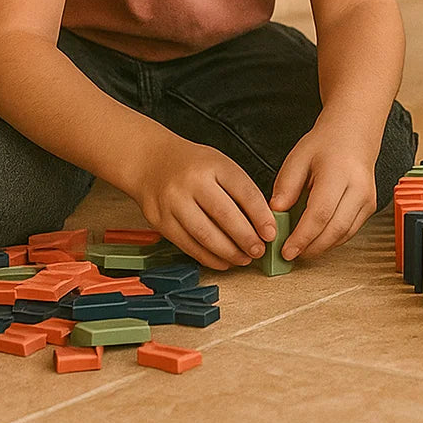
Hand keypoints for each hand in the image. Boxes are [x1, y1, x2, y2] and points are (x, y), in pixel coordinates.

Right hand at [129, 136, 277, 269]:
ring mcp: (173, 202)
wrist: (151, 162)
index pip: (244, 192)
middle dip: (246, 238)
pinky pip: (187, 245)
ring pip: (205, 234)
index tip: (271, 233)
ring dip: (228, 252)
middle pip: (224, 215)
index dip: (260, 216)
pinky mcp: (160, 221)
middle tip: (259, 250)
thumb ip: (240, 190)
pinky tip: (223, 261)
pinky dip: (208, 257)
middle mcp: (192, 183)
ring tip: (244, 258)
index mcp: (214, 165)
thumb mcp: (220, 165)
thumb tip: (262, 223)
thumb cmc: (193, 165)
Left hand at [269, 123, 377, 259]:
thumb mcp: (298, 158)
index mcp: (338, 172)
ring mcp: (367, 198)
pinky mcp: (369, 207)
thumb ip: (286, 186)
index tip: (286, 249)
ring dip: (320, 246)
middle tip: (290, 253)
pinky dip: (331, 239)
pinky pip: (350, 231)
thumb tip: (276, 214)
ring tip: (300, 247)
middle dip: (310, 247)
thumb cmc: (326, 144)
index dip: (302, 236)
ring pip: (344, 234)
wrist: (353, 135)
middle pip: (335, 229)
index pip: (320, 213)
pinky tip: (316, 238)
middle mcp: (358, 187)